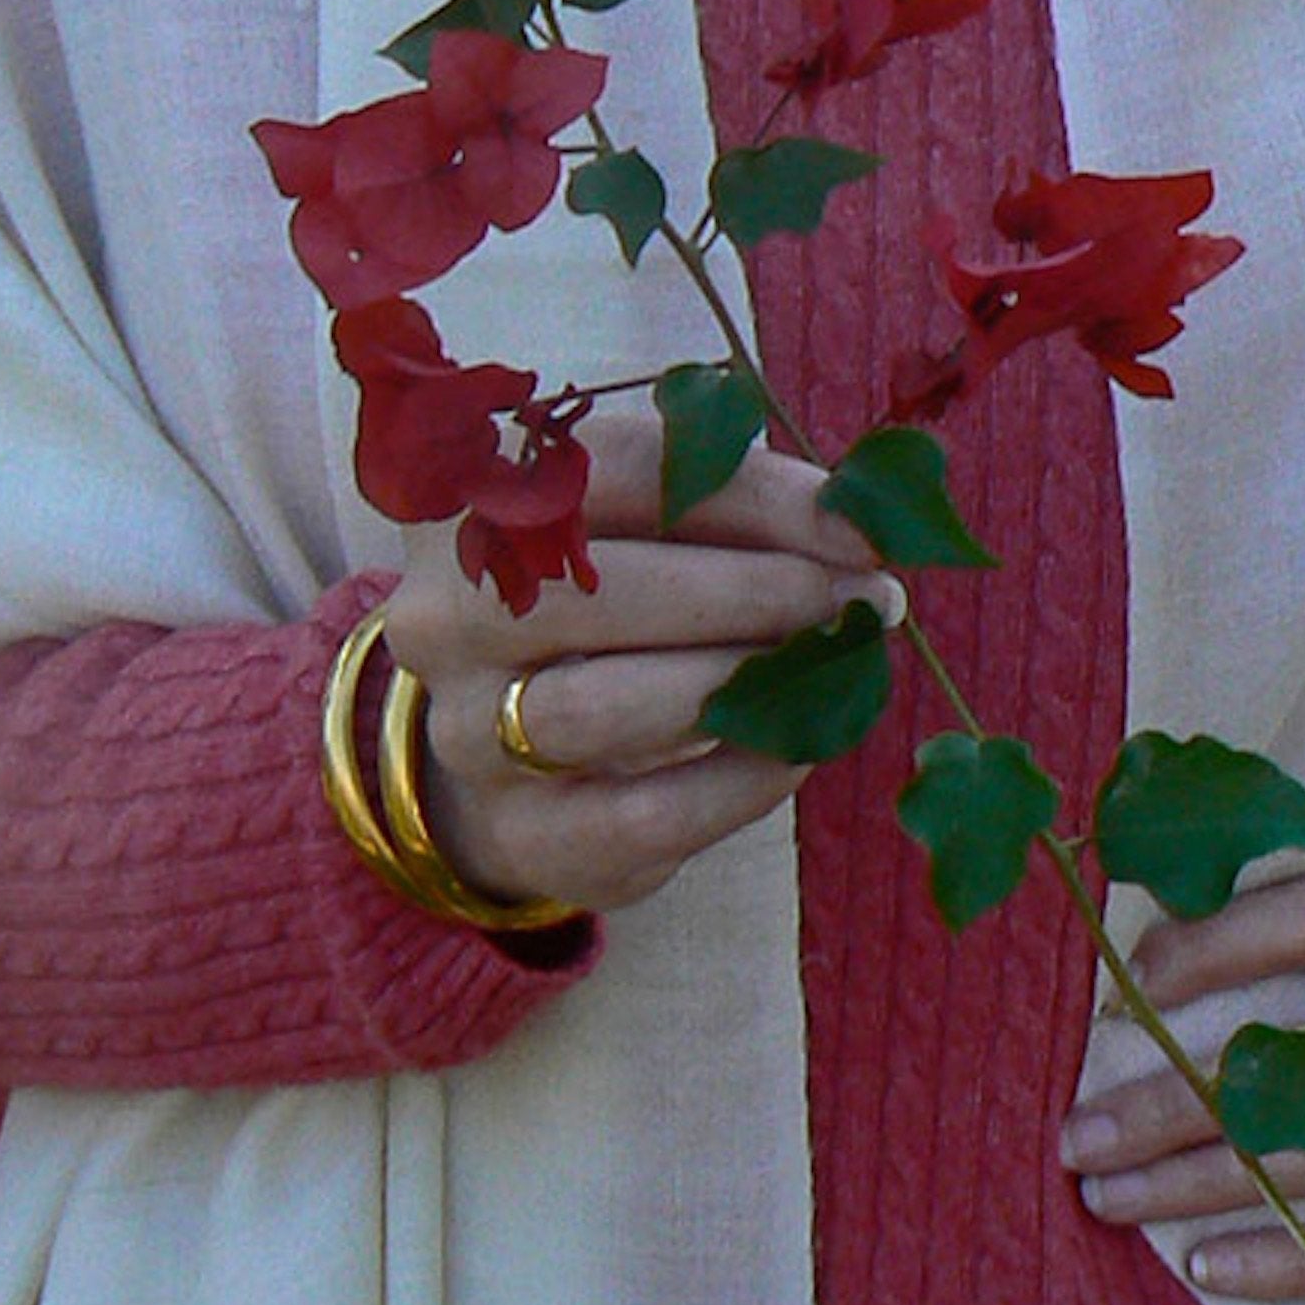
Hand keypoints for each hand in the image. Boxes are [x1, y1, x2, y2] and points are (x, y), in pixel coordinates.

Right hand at [374, 409, 895, 918]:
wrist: (504, 739)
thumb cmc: (605, 597)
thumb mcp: (648, 523)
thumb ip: (736, 506)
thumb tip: (856, 527)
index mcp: (481, 501)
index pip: (619, 472)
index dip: (752, 498)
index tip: (857, 529)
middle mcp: (447, 614)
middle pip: (598, 590)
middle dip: (750, 594)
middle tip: (855, 602)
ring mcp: (467, 730)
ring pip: (598, 708)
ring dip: (738, 687)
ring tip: (828, 671)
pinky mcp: (520, 832)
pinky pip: (637, 817)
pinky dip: (734, 784)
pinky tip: (792, 751)